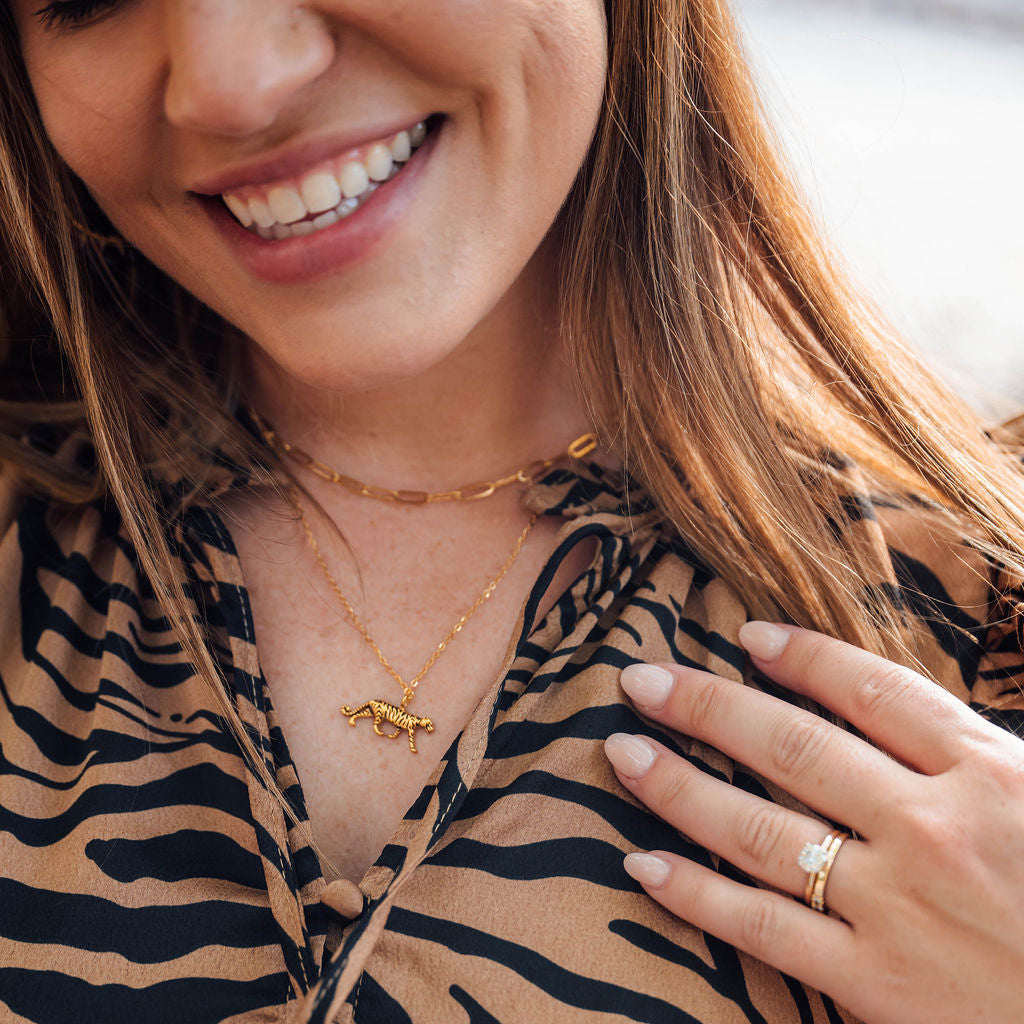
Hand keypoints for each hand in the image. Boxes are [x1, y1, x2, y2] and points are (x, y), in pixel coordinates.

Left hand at [603, 623, 1023, 1023]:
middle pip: (794, 746)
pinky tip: (643, 862)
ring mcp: (898, 908)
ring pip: (758, 828)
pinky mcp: (876, 986)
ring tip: (622, 751)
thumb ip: (978, 748)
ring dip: (678, 786)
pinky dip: (694, 895)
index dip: (803, 657)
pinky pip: (763, 930)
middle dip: (706, 706)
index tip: (746, 636)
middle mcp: (932, 829)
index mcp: (991, 774)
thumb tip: (900, 707)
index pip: (874, 692)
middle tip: (641, 681)